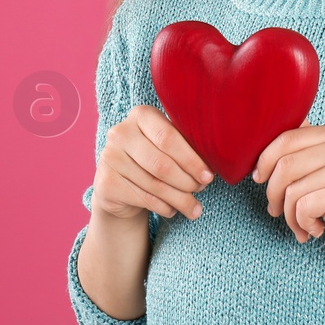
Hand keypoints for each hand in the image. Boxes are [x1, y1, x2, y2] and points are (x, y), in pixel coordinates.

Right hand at [92, 104, 213, 222]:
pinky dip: (164, 207)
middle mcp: (120, 133)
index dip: (191, 159)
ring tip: (195, 208)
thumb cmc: (154, 158)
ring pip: (155, 185)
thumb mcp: (168, 145)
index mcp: (140, 115)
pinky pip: (144, 199)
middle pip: (162, 163)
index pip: (169, 137)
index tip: (208, 175)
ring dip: (180, 199)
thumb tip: (218, 160)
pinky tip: (172, 209)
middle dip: (187, 181)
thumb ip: (186, 144)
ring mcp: (109, 158)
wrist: (120, 183)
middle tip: (202, 189)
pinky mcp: (105, 183)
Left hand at [252, 117, 324, 262]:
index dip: (265, 159)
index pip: (287, 137)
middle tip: (274, 209)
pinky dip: (301, 223)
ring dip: (288, 214)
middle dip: (271, 190)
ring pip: (290, 189)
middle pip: (284, 162)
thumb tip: (266, 135)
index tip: (260, 179)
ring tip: (301, 225)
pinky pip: (300, 207)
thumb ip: (308, 149)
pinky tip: (316, 229)